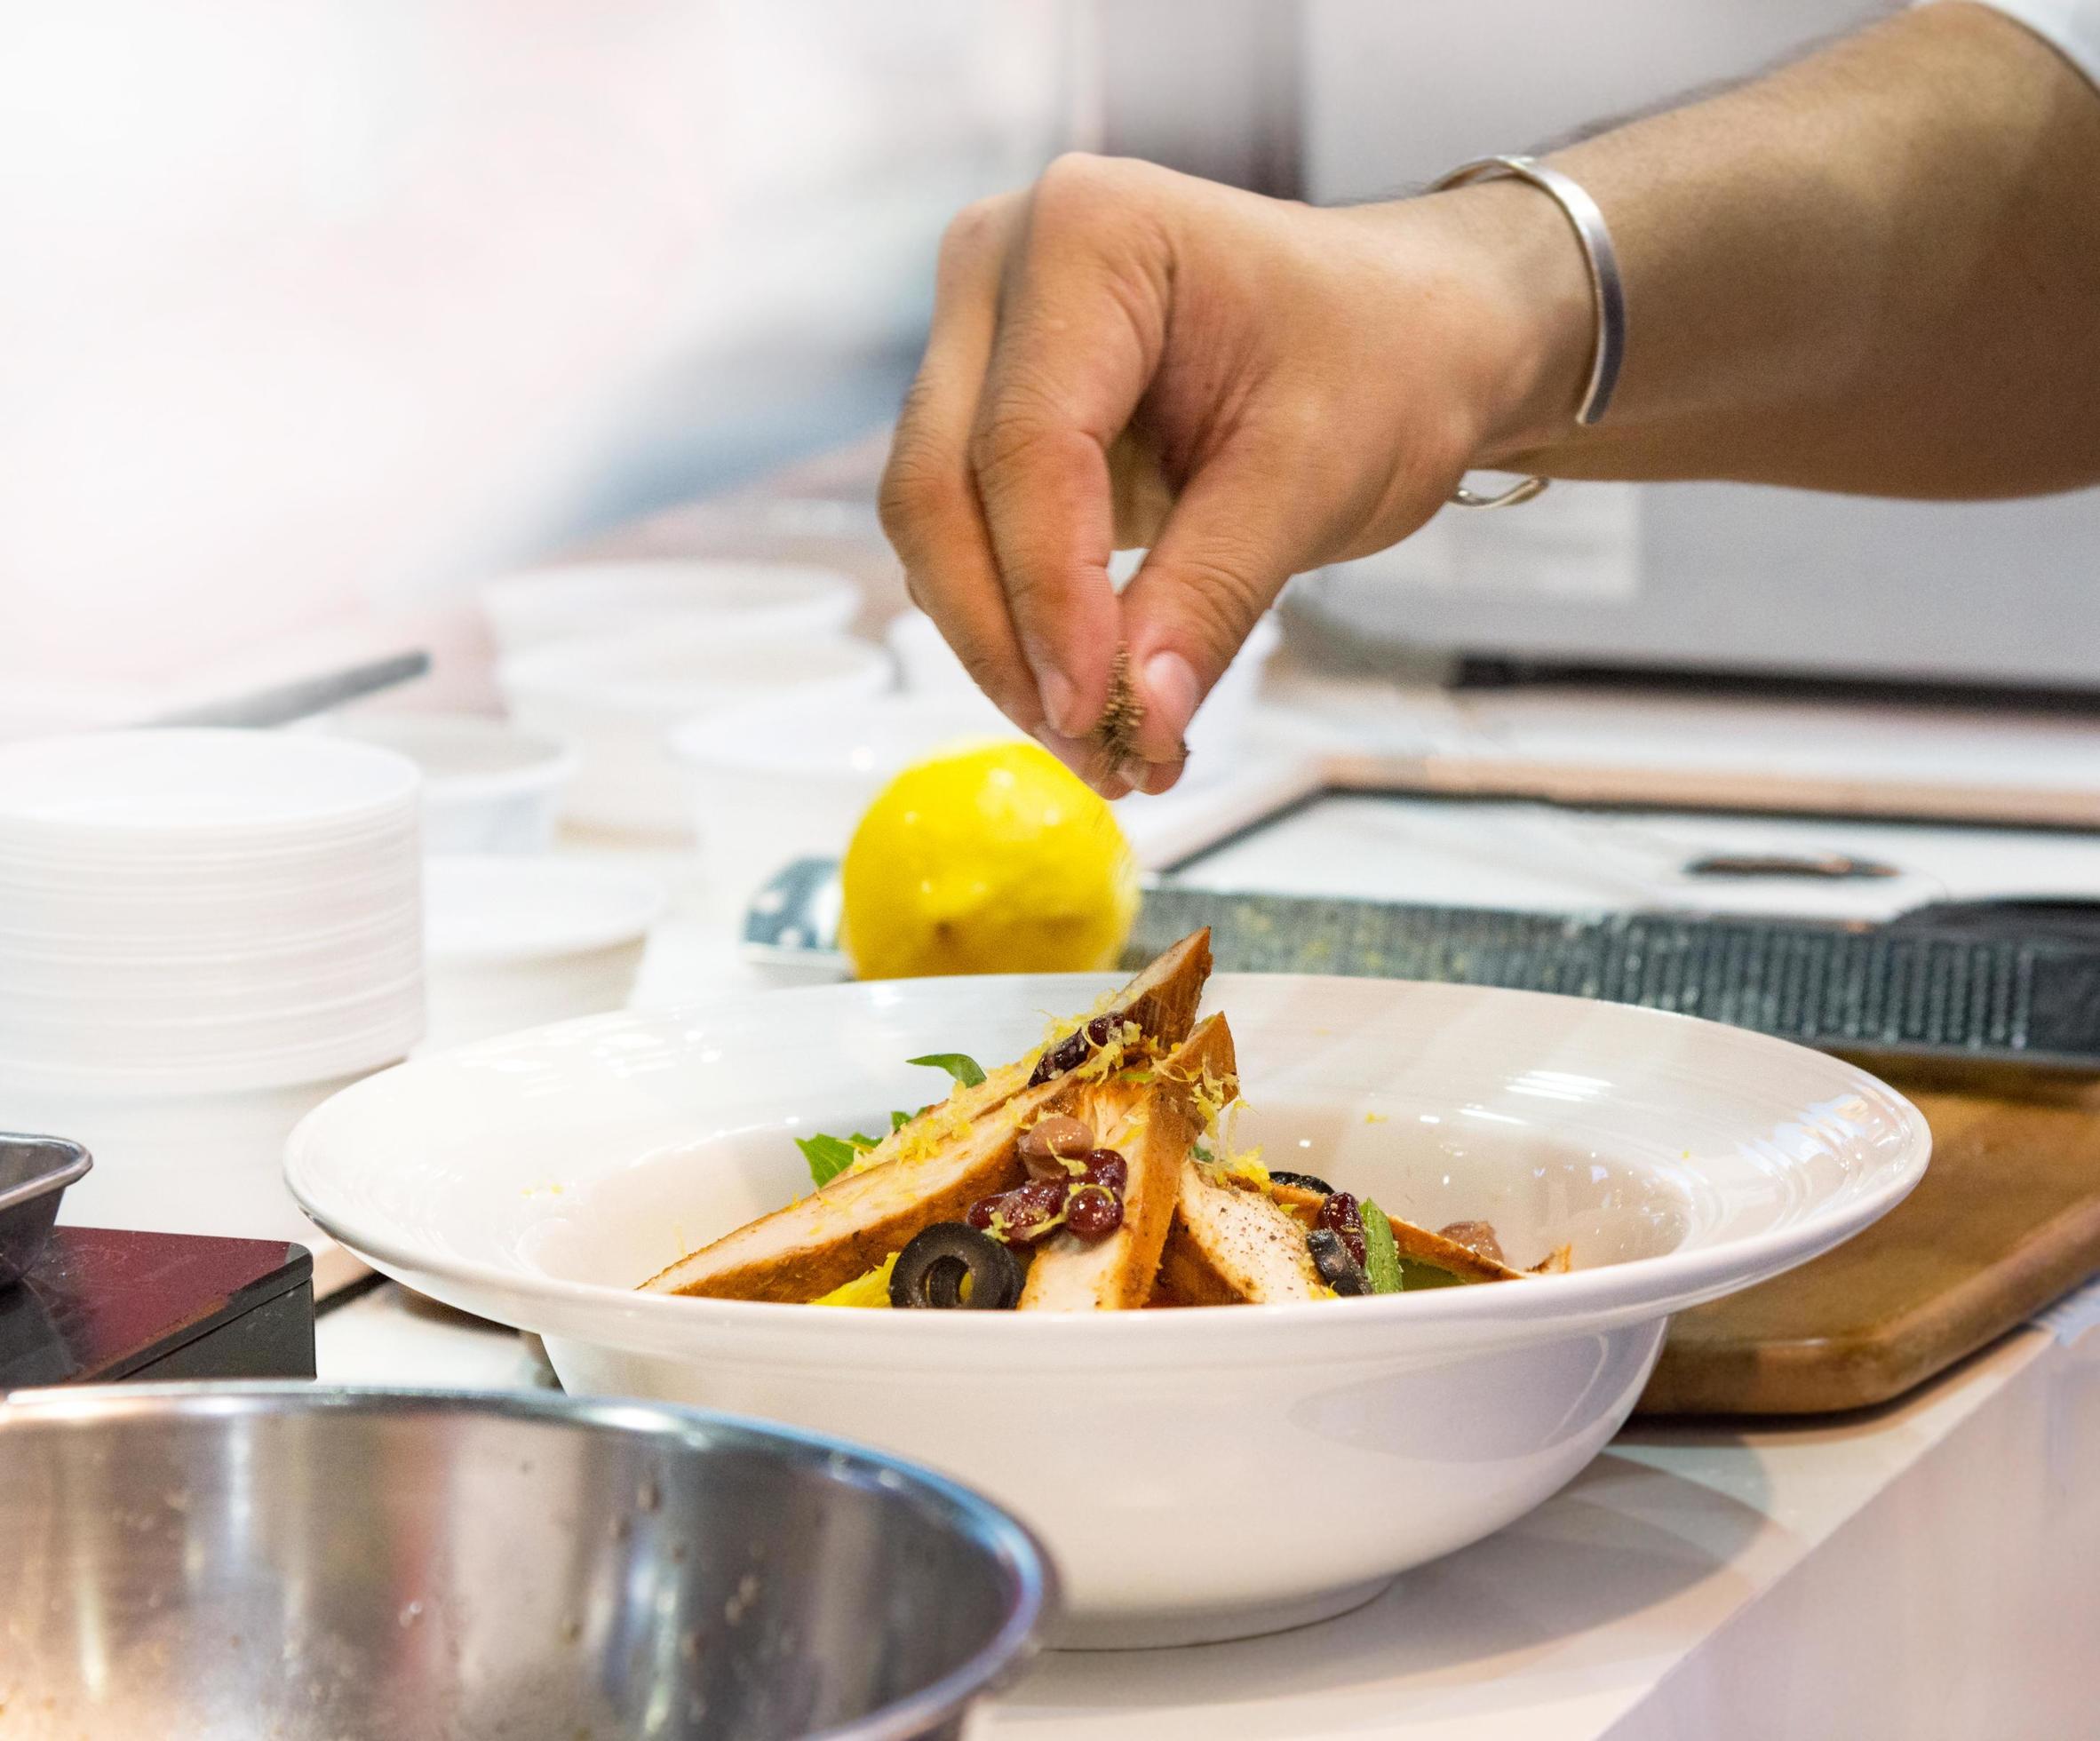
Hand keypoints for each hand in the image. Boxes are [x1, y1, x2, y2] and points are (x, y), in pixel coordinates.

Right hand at [878, 153, 1589, 794]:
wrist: (1406, 333)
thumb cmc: (1380, 362)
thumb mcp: (1314, 479)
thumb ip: (1212, 596)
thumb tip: (1139, 722)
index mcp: (1087, 234)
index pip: (1025, 445)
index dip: (1052, 598)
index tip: (1098, 717)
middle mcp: (998, 269)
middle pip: (940, 489)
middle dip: (1011, 641)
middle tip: (1098, 755)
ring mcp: (979, 338)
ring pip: (935, 527)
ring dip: (1007, 652)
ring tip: (1111, 747)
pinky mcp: (984, 410)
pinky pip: (965, 540)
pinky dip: (1019, 630)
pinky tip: (1094, 698)